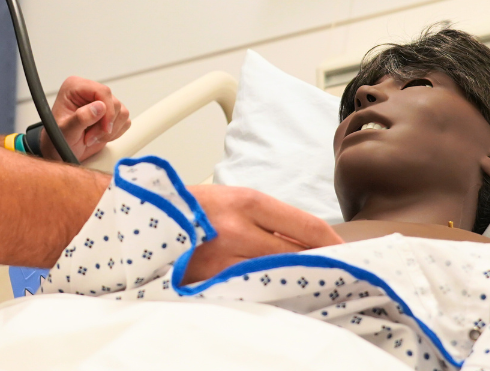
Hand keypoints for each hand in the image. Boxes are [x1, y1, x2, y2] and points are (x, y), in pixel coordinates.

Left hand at [39, 76, 130, 161]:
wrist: (61, 151)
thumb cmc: (57, 139)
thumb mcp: (65, 131)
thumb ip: (81, 118)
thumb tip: (100, 107)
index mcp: (75, 87)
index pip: (102, 91)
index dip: (107, 111)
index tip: (104, 128)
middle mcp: (89, 91)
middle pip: (114, 103)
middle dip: (105, 125)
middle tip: (89, 138)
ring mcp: (101, 102)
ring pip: (122, 112)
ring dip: (110, 131)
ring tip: (92, 138)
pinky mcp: (110, 114)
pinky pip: (125, 121)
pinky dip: (115, 133)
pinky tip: (100, 137)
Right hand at [182, 185, 341, 283]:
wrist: (144, 218)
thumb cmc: (189, 206)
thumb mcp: (231, 199)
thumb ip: (268, 217)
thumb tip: (309, 238)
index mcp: (246, 202)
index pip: (307, 226)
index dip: (332, 242)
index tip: (345, 250)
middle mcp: (237, 230)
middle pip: (296, 255)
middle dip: (318, 263)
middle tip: (334, 271)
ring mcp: (222, 259)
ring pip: (274, 275)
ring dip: (292, 278)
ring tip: (306, 282)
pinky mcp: (208, 281)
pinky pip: (248, 289)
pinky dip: (263, 289)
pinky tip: (272, 290)